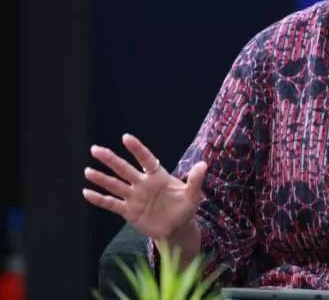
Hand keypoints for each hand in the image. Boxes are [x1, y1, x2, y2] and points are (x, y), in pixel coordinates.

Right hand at [83, 133, 206, 240]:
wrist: (177, 228)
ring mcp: (134, 197)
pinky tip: (86, 192)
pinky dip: (99, 199)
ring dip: (102, 178)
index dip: (137, 149)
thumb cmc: (185, 208)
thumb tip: (204, 164)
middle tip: (95, 149)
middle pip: (125, 169)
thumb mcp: (193, 195)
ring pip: (115, 185)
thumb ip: (195, 180)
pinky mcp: (129, 211)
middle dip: (111, 160)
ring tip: (88, 170)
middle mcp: (143, 184)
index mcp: (158, 176)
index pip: (146, 159)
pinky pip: (112, 204)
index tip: (125, 137)